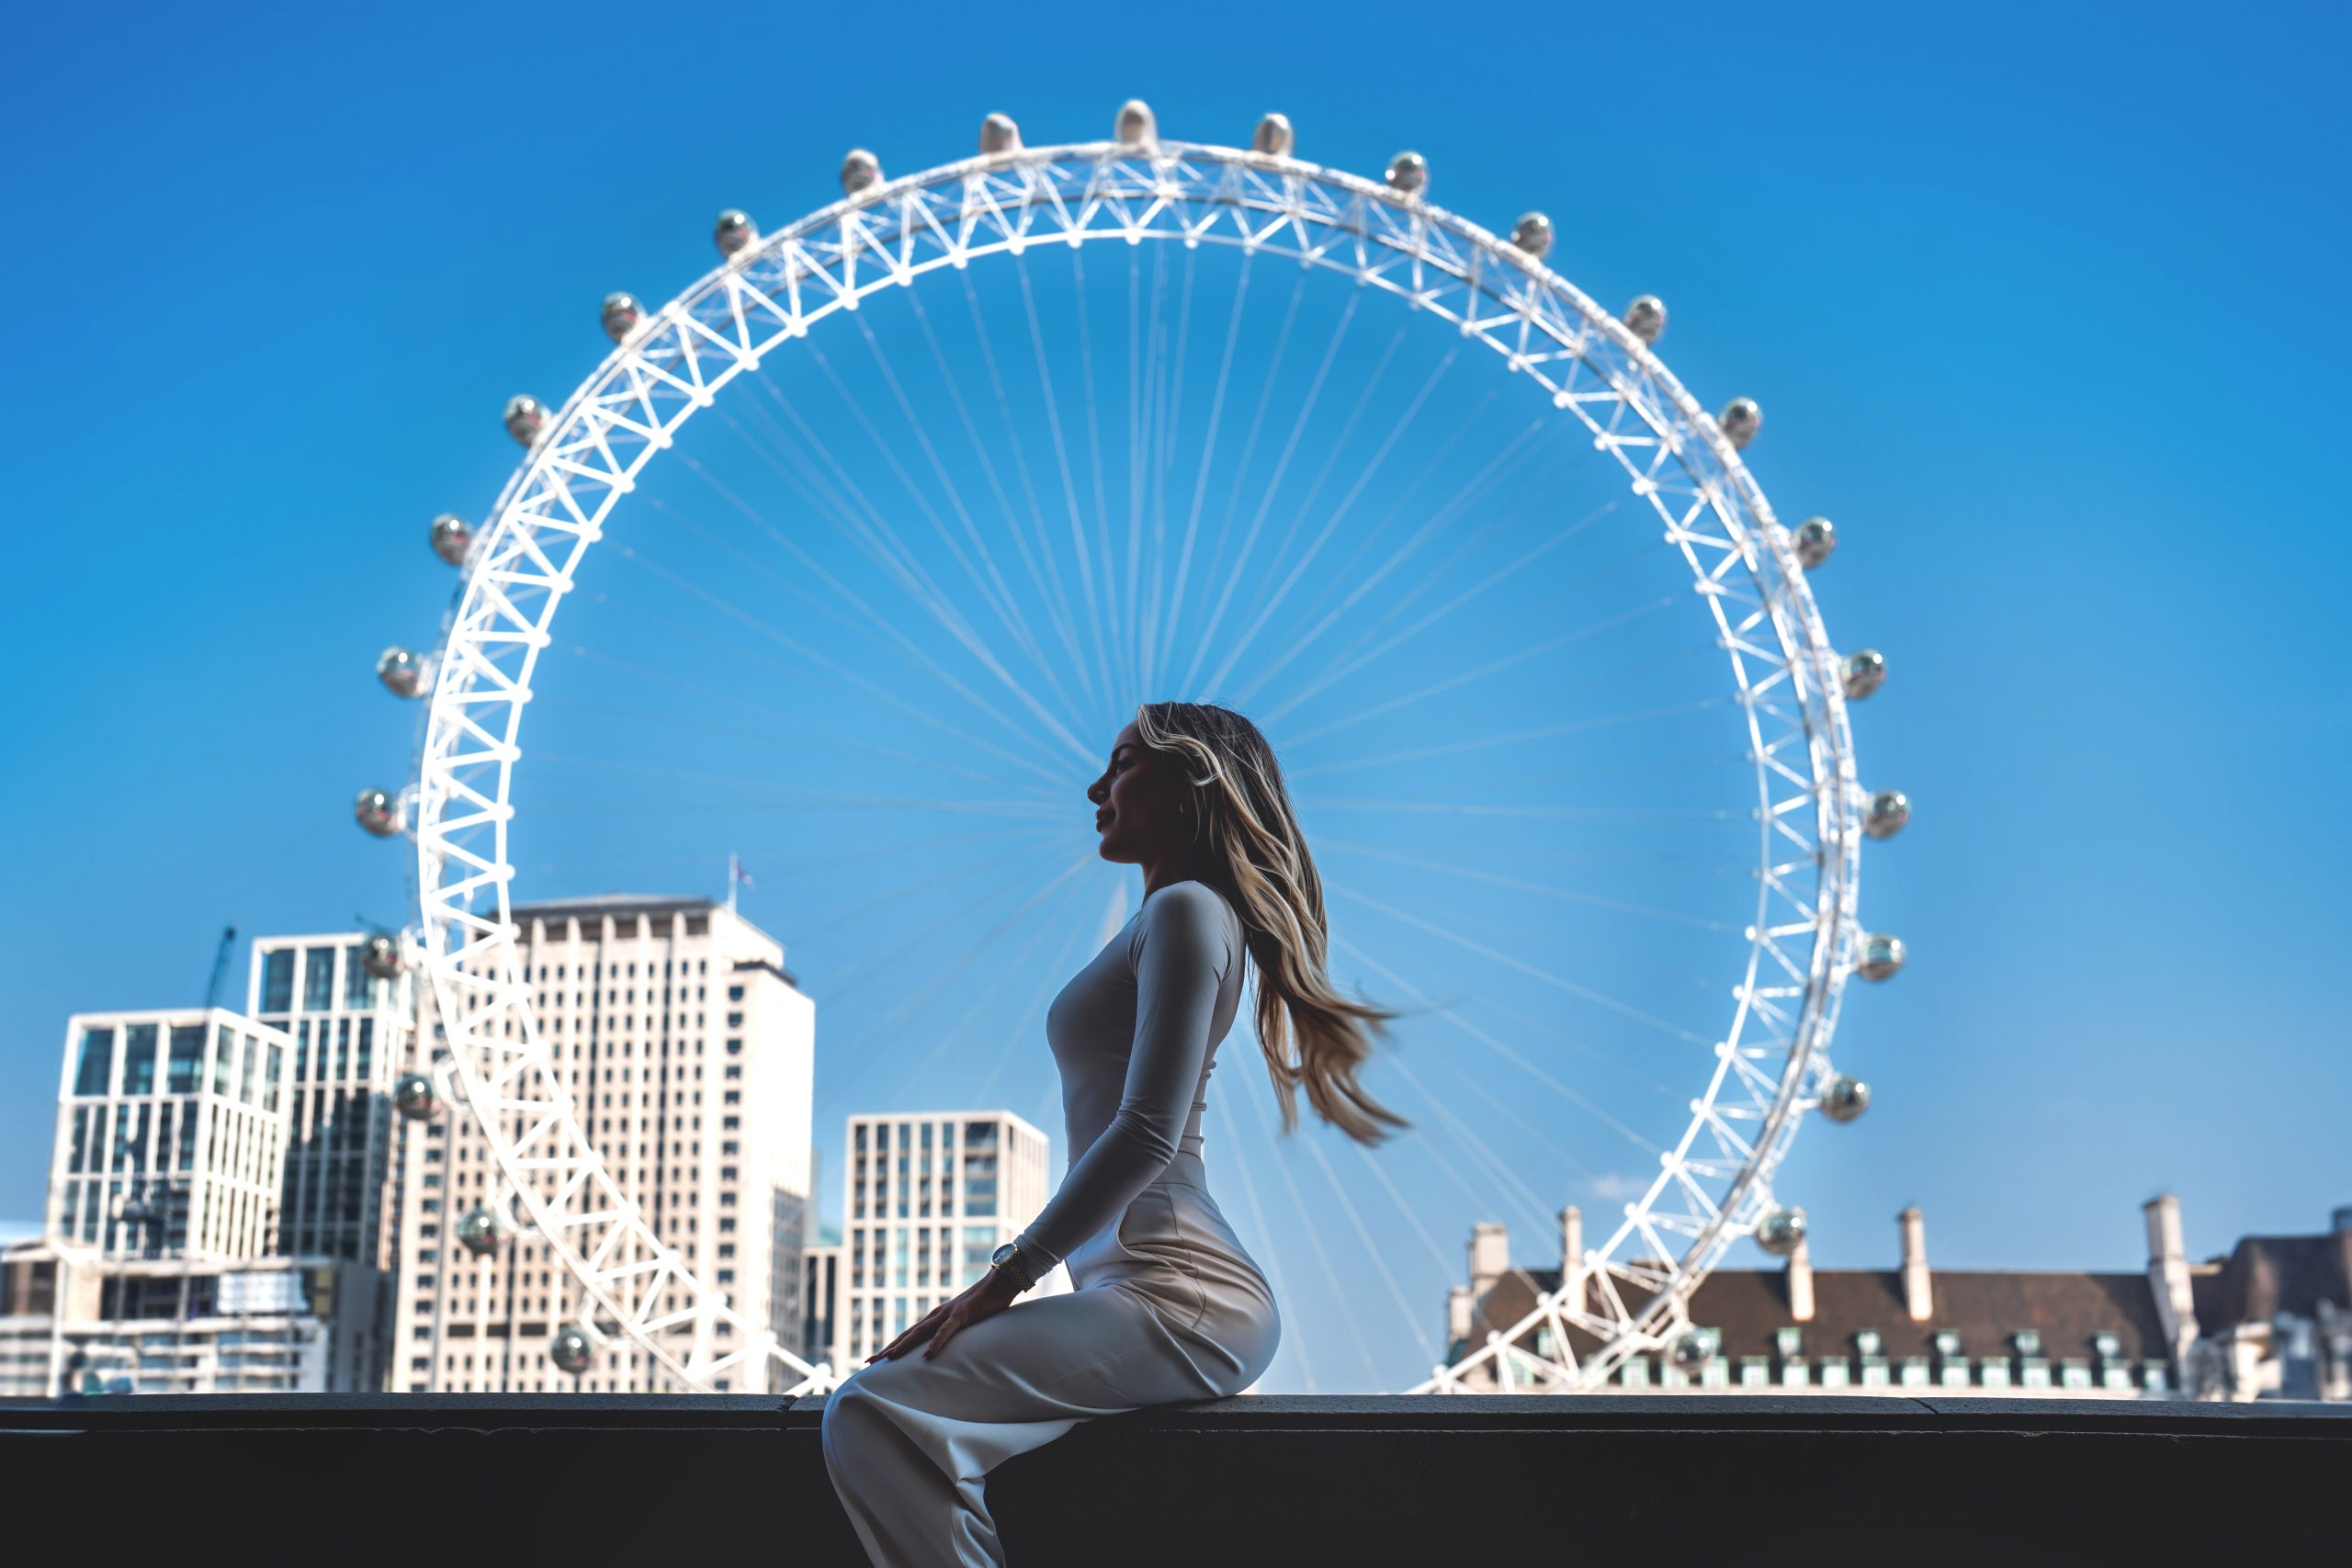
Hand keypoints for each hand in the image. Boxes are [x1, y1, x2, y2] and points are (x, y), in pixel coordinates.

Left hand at [867, 1265, 1023, 1363]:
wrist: (1000, 1282)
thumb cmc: (984, 1302)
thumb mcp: (965, 1322)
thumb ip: (955, 1332)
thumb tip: (947, 1347)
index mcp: (936, 1317)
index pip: (909, 1334)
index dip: (893, 1346)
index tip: (876, 1359)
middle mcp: (936, 1315)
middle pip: (908, 1334)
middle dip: (888, 1348)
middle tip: (869, 1361)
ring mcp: (948, 1314)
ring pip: (920, 1332)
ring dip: (903, 1345)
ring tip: (888, 1359)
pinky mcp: (962, 1315)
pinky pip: (946, 1332)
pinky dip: (936, 1344)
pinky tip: (928, 1356)